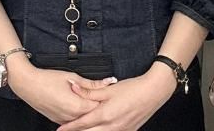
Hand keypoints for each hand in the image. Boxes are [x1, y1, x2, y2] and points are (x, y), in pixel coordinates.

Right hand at [7, 56, 106, 123]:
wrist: (27, 84)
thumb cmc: (47, 79)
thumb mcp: (72, 77)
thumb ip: (92, 84)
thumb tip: (109, 82)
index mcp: (77, 106)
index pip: (99, 107)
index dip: (104, 100)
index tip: (109, 93)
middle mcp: (71, 116)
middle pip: (91, 115)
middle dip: (97, 106)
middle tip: (101, 97)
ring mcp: (64, 120)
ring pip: (82, 120)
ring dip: (87, 112)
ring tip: (88, 100)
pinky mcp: (58, 120)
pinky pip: (72, 120)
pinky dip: (77, 114)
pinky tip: (77, 106)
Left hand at [56, 63, 175, 129]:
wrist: (153, 93)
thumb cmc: (133, 89)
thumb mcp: (108, 89)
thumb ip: (89, 91)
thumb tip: (73, 87)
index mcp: (105, 115)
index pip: (82, 124)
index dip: (69, 127)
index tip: (59, 129)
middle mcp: (112, 126)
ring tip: (80, 130)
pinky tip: (97, 130)